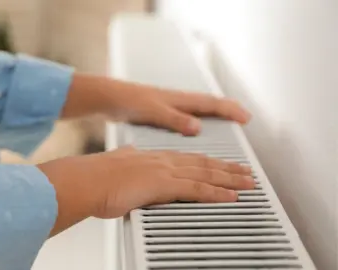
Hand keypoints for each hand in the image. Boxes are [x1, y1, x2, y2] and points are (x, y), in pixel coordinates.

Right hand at [38, 146, 253, 235]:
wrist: (86, 180)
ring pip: (206, 173)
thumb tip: (131, 158)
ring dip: (230, 179)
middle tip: (246, 173)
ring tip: (248, 183)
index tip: (221, 166)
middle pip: (203, 163)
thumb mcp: (117, 164)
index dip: (208, 162)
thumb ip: (128, 159)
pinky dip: (217, 193)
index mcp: (152, 157)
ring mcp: (164, 171)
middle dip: (227, 168)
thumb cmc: (96, 178)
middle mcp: (162, 160)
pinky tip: (231, 196)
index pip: (187, 159)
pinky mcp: (163, 184)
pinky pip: (197, 188)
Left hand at [62, 74, 250, 135]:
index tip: (246, 118)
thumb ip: (175, 119)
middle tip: (243, 119)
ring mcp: (170, 107)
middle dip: (228, 112)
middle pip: (210, 105)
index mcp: (179, 100)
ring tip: (227, 125)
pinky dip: (198, 122)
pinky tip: (194, 131)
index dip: (230, 111)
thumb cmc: (129, 101)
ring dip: (214, 117)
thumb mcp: (153, 112)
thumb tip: (197, 127)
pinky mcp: (162, 114)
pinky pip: (187, 117)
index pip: (211, 104)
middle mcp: (178, 102)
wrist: (109, 99)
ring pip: (199, 110)